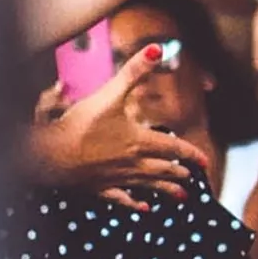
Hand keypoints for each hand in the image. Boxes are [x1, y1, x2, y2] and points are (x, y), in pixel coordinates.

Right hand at [22, 48, 213, 210]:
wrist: (53, 156)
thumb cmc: (81, 125)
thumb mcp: (110, 94)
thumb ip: (134, 72)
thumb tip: (157, 50)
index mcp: (139, 140)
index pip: (172, 147)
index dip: (190, 153)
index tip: (204, 161)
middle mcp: (133, 163)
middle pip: (163, 169)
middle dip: (180, 174)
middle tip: (193, 180)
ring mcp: (117, 178)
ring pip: (148, 186)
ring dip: (166, 190)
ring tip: (181, 197)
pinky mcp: (100, 188)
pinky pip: (122, 198)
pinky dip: (135, 204)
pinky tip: (143, 208)